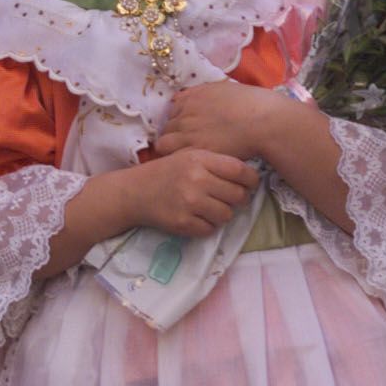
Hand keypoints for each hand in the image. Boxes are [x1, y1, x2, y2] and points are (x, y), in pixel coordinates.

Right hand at [120, 148, 258, 237]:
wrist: (133, 192)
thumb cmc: (166, 172)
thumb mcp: (188, 157)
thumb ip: (216, 163)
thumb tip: (250, 177)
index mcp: (199, 160)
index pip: (239, 170)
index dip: (251, 179)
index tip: (250, 184)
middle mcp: (195, 180)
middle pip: (238, 195)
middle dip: (237, 199)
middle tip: (228, 198)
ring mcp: (189, 202)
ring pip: (227, 215)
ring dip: (222, 214)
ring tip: (209, 207)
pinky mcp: (183, 222)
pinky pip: (210, 229)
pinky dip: (206, 226)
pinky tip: (195, 216)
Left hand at [155, 80, 284, 161]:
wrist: (264, 122)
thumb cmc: (251, 104)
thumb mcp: (222, 88)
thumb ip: (200, 93)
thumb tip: (180, 97)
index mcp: (191, 98)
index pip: (171, 112)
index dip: (178, 122)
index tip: (187, 130)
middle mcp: (185, 114)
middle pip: (166, 128)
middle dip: (174, 135)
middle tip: (187, 145)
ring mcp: (188, 133)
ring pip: (164, 144)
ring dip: (172, 149)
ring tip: (186, 155)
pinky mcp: (195, 151)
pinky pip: (174, 157)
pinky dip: (179, 160)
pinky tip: (191, 163)